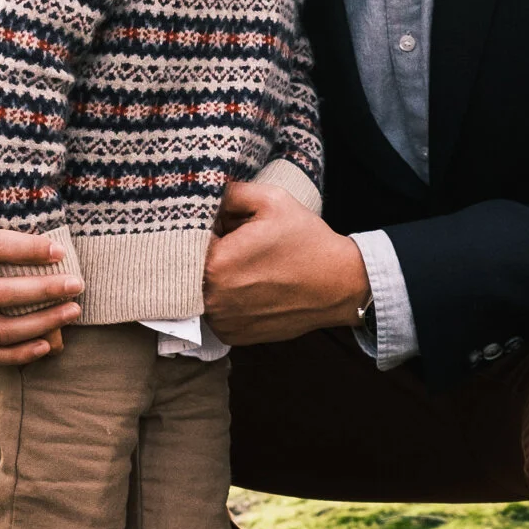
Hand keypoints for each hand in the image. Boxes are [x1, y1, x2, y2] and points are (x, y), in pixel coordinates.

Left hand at [203, 176, 368, 343]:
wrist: (339, 284)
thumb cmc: (307, 241)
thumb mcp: (272, 200)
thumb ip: (231, 193)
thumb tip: (207, 197)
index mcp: (215, 263)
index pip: (189, 239)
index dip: (209, 229)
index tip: (228, 227)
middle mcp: (211, 298)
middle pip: (193, 268)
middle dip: (211, 254)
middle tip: (241, 246)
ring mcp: (222, 321)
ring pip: (202, 291)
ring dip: (217, 279)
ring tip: (250, 268)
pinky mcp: (233, 336)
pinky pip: (216, 313)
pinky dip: (227, 300)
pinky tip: (253, 288)